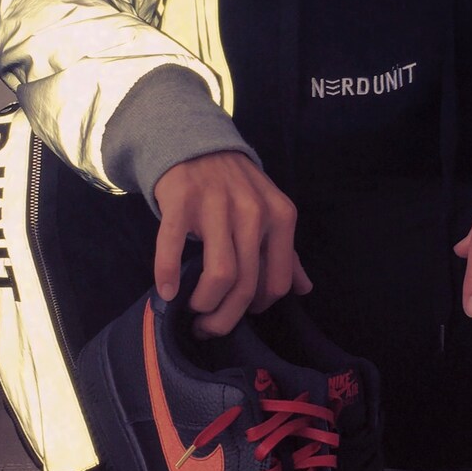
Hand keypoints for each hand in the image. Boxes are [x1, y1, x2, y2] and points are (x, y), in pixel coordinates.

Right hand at [153, 152, 312, 337]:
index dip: (258, 308)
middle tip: (208, 327)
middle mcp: (253, 211)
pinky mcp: (182, 200)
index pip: (277, 283)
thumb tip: (305, 289)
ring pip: (219, 275)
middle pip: (246, 286)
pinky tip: (166, 292)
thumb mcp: (270, 213)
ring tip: (192, 309)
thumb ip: (286, 253)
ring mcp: (217, 205)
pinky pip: (174, 247)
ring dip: (204, 304)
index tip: (239, 312)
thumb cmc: (236, 188)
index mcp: (281, 217)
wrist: (196, 143)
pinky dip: (168, 274)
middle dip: (225, 318)